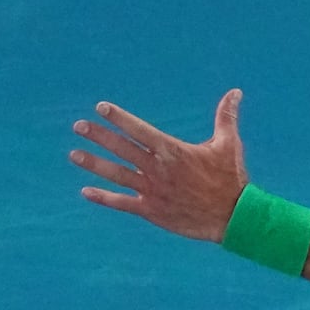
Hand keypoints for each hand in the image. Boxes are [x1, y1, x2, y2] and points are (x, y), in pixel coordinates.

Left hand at [70, 89, 248, 242]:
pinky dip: (104, 198)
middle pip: (122, 149)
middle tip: (78, 126)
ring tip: (74, 154)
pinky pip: (123, 203)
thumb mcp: (229, 145)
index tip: (101, 107)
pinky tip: (86, 191)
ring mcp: (153, 191)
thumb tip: (235, 92)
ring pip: (117, 175)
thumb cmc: (231, 179)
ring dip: (94, 164)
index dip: (119, 118)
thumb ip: (226, 117)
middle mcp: (158, 169)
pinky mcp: (153, 211)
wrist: (234, 217)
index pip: (139, 130)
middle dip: (99, 136)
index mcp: (172, 151)